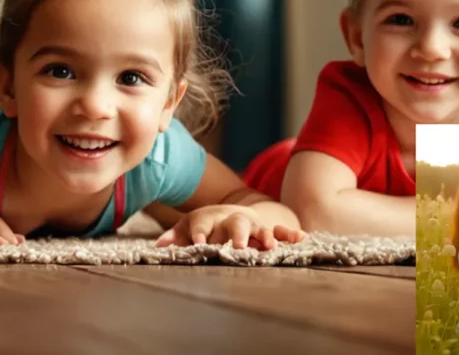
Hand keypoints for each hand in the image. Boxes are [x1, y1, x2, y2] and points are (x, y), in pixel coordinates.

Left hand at [154, 205, 304, 249]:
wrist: (231, 211)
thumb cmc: (206, 226)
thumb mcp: (188, 228)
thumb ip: (176, 236)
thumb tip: (158, 246)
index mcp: (210, 219)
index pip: (202, 225)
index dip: (198, 233)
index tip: (198, 244)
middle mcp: (232, 220)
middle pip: (234, 224)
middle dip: (237, 235)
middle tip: (239, 247)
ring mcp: (252, 224)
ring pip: (259, 227)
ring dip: (265, 235)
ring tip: (270, 246)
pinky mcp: (268, 229)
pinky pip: (280, 230)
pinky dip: (289, 233)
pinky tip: (300, 238)